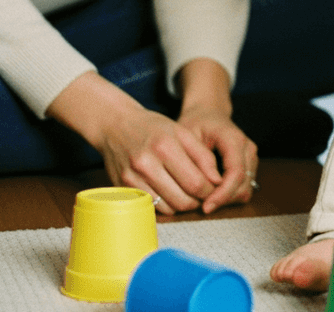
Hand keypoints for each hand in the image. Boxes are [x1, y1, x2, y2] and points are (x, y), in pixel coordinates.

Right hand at [96, 105, 224, 215]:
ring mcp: (131, 179)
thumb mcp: (183, 133)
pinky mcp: (122, 188)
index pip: (196, 182)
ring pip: (168, 208)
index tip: (215, 188)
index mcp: (165, 147)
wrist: (115, 125)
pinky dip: (165, 205)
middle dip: (198, 201)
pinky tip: (170, 193)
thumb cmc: (154, 128)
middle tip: (203, 195)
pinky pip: (151, 208)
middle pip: (182, 200)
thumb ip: (203, 156)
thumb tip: (218, 181)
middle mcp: (146, 164)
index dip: (210, 191)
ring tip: (188, 193)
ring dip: (182, 205)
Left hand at [175, 58, 257, 214]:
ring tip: (204, 201)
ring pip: (246, 190)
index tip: (205, 207)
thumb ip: (198, 160)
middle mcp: (248, 149)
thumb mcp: (189, 137)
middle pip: (243, 185)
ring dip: (226, 200)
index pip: (235, 173)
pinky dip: (229, 196)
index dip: (222, 194)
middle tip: (200, 207)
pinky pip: (243, 188)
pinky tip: (211, 195)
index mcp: (234, 139)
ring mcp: (251, 157)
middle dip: (223, 200)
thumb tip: (207, 186)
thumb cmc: (196, 123)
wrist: (208, 113)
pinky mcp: (249, 165)